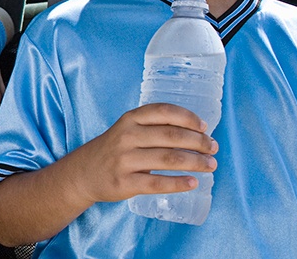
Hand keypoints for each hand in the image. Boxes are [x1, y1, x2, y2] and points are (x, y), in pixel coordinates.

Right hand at [68, 103, 217, 204]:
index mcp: (130, 119)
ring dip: (195, 162)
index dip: (188, 118)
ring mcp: (124, 160)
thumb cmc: (114, 149)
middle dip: (199, 142)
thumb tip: (197, 133)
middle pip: (171, 136)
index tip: (204, 127)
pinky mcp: (125, 182)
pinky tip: (193, 183)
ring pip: (168, 159)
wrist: (83, 173)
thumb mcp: (127, 130)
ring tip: (211, 165)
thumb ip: (154, 127)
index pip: (164, 112)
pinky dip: (179, 183)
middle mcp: (126, 136)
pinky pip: (157, 184)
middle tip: (213, 148)